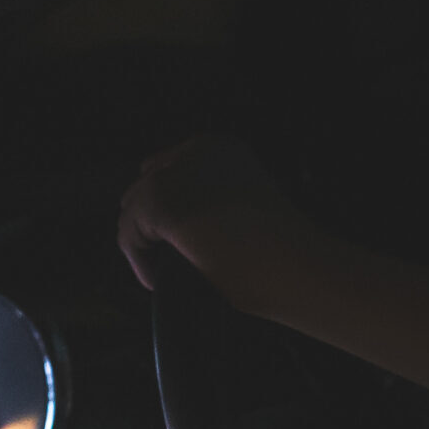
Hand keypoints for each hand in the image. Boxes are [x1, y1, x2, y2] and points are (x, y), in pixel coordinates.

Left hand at [117, 135, 327, 314]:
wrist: (300, 267)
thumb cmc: (285, 252)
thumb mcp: (246, 210)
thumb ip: (210, 202)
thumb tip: (167, 226)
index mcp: (222, 147)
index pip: (169, 168)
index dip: (165, 209)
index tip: (172, 243)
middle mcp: (197, 149)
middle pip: (146, 185)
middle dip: (150, 223)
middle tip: (163, 260)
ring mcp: (178, 174)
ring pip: (133, 209)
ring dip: (143, 243)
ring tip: (161, 274)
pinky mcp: (162, 204)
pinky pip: (129, 235)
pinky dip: (139, 261)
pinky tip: (157, 282)